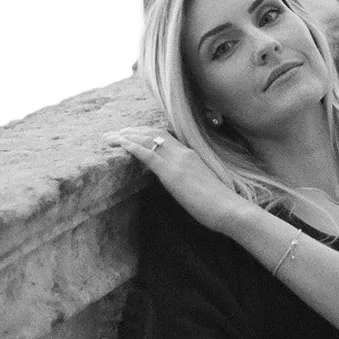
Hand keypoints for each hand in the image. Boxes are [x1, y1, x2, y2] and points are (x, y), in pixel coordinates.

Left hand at [102, 128, 245, 234]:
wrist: (228, 208)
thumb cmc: (219, 203)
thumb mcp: (201, 184)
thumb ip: (189, 177)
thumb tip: (180, 181)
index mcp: (191, 155)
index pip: (165, 137)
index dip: (146, 132)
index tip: (131, 132)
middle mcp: (183, 153)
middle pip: (153, 134)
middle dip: (133, 131)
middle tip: (115, 132)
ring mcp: (177, 161)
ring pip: (148, 140)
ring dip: (126, 136)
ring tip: (110, 137)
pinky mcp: (171, 173)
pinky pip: (148, 154)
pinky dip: (132, 146)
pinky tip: (120, 144)